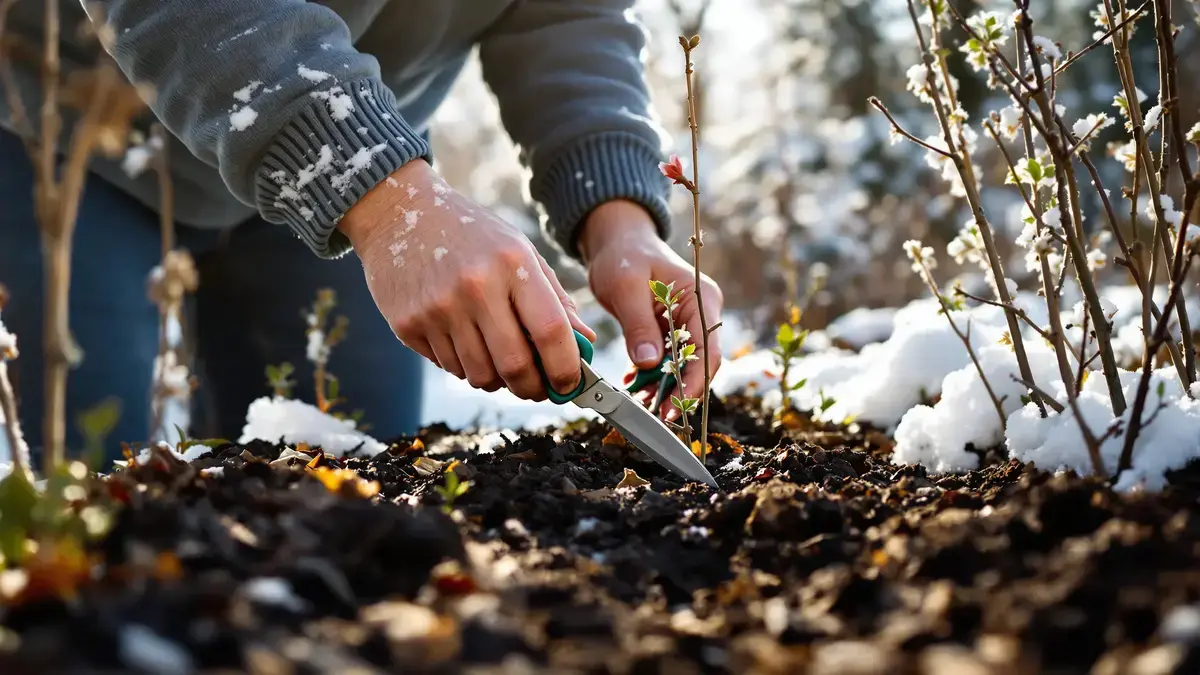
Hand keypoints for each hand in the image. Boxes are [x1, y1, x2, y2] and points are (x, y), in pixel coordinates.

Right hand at [339, 160, 594, 400]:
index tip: (570, 383)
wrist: (399, 213)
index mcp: (512, 263)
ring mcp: (439, 308)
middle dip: (533, 388)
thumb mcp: (520, 252)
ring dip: (498, 380)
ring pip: (481, 376)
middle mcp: (475, 286)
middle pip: (516, 366)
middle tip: (538, 388)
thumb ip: (555, 299)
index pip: (551, 332)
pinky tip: (463, 339)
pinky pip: (450, 367)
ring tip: (498, 358)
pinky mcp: (409, 325)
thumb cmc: (471, 235)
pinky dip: (465, 366)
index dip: (566, 368)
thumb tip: (585, 343)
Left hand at [579, 200, 723, 419]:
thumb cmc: (624, 256)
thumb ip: (638, 326)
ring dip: (663, 388)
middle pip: (699, 363)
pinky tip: (633, 386)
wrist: (618, 241)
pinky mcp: (670, 331)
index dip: (694, 382)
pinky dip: (650, 376)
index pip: (707, 349)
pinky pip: (666, 361)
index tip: (674, 407)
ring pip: (682, 366)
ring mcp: (687, 323)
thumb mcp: (626, 287)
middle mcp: (701, 314)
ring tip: (641, 406)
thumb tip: (648, 364)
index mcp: (701, 299)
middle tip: (655, 416)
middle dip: (679, 392)